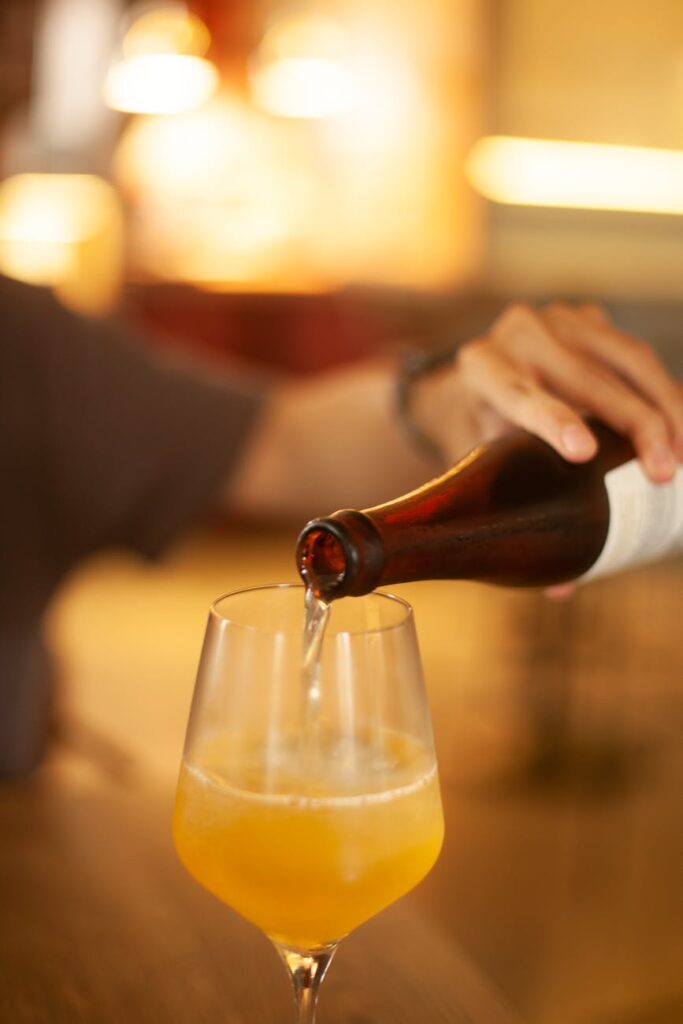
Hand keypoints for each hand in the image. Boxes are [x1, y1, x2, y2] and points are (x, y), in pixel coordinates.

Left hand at [416, 302, 682, 482]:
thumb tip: (555, 572)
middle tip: (665, 473)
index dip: (553, 421)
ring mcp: (560, 320)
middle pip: (586, 379)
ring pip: (626, 359)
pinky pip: (637, 356)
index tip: (584, 453)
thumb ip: (509, 492)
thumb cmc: (481, 430)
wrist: (478, 382)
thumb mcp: (480, 455)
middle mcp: (519, 333)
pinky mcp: (592, 320)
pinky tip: (681, 428)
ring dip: (665, 407)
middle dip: (635, 425)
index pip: (518, 394)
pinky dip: (665, 392)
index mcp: (481, 365)